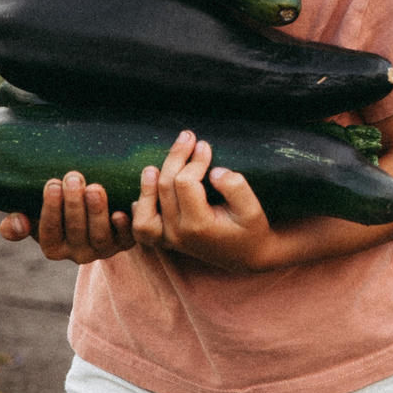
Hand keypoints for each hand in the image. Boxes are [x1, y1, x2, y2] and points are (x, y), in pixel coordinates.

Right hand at [0, 171, 137, 262]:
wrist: (93, 211)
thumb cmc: (58, 210)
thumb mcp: (34, 217)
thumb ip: (16, 224)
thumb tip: (16, 224)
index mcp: (54, 248)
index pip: (49, 232)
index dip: (50, 209)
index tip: (52, 183)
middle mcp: (78, 253)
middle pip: (76, 232)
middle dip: (74, 204)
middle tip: (73, 177)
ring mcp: (103, 249)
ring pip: (100, 236)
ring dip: (97, 212)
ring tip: (94, 188)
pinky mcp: (125, 242)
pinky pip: (127, 238)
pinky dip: (124, 226)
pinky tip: (122, 210)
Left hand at [129, 130, 274, 268]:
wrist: (249, 256)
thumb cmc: (252, 230)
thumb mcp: (253, 209)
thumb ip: (236, 188)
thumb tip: (214, 171)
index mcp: (199, 225)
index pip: (185, 182)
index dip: (194, 160)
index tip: (205, 145)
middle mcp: (179, 234)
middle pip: (164, 187)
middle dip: (175, 157)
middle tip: (187, 136)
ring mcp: (170, 239)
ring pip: (145, 210)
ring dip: (147, 185)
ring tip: (153, 166)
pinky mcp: (167, 241)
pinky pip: (142, 228)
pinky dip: (139, 210)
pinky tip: (146, 193)